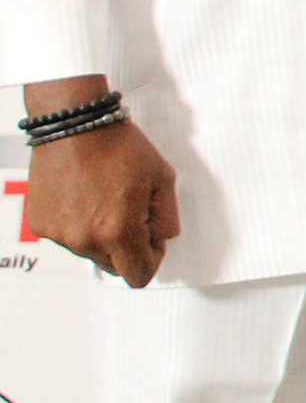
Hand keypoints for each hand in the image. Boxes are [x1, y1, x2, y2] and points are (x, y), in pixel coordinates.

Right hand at [26, 120, 180, 286]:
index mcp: (118, 232)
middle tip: (131, 213)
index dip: (151, 260)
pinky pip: (66, 236)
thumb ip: (167, 218)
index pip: (138, 275)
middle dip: (127, 247)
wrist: (75, 126)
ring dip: (101, 235)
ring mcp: (59, 234)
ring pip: (89, 252)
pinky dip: (77, 224)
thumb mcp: (163, 179)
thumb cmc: (118, 147)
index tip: (152, 241)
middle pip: (113, 266)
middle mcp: (84, 239)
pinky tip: (84, 197)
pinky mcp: (41, 224)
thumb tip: (160, 241)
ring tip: (105, 198)